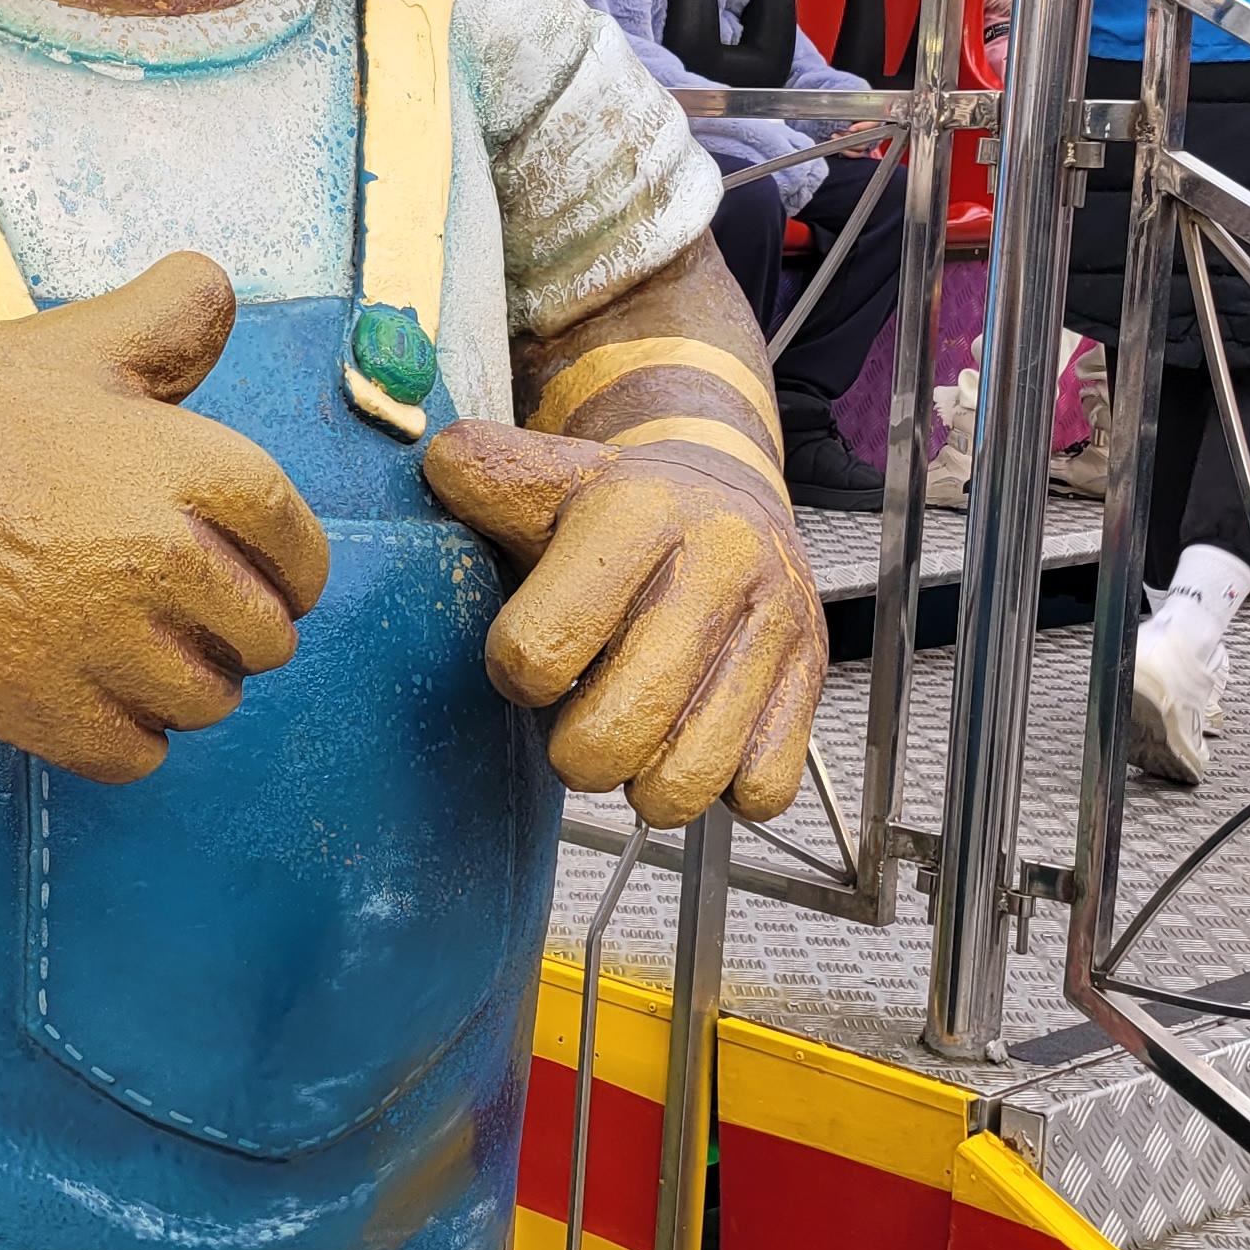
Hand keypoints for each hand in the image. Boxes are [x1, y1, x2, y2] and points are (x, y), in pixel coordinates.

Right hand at [0, 254, 328, 783]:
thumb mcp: (67, 345)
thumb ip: (161, 326)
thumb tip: (210, 287)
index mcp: (183, 463)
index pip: (294, 543)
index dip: (294, 567)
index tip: (278, 580)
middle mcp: (158, 556)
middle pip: (264, 634)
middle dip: (240, 630)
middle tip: (190, 618)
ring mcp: (100, 640)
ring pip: (205, 702)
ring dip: (184, 687)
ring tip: (133, 652)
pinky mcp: (42, 709)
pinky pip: (136, 755)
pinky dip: (128, 737)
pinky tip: (89, 693)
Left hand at [422, 419, 824, 824]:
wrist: (727, 494)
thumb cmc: (612, 511)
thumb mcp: (539, 481)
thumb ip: (477, 476)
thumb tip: (436, 460)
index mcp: (637, 511)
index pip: (536, 654)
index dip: (516, 676)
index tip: (530, 658)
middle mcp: (718, 560)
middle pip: (608, 736)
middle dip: (574, 751)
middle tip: (579, 718)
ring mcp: (775, 621)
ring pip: (685, 780)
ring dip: (643, 782)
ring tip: (637, 737)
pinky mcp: (813, 674)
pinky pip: (761, 790)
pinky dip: (722, 787)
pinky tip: (699, 738)